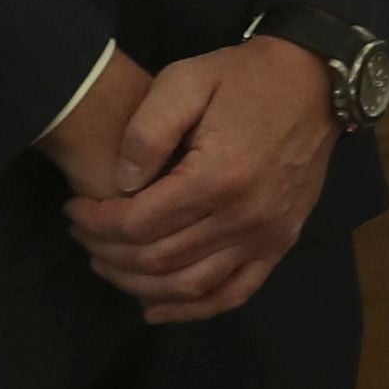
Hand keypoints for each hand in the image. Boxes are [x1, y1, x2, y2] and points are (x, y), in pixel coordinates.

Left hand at [64, 38, 341, 322]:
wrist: (314, 82)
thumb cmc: (245, 77)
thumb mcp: (186, 79)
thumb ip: (147, 131)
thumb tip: (122, 183)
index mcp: (217, 177)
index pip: (139, 223)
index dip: (97, 223)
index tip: (74, 209)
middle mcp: (243, 217)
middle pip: (158, 260)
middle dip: (108, 253)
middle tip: (83, 235)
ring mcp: (266, 236)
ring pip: (189, 286)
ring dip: (138, 285)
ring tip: (107, 265)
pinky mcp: (280, 243)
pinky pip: (233, 293)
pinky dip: (192, 310)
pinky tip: (155, 309)